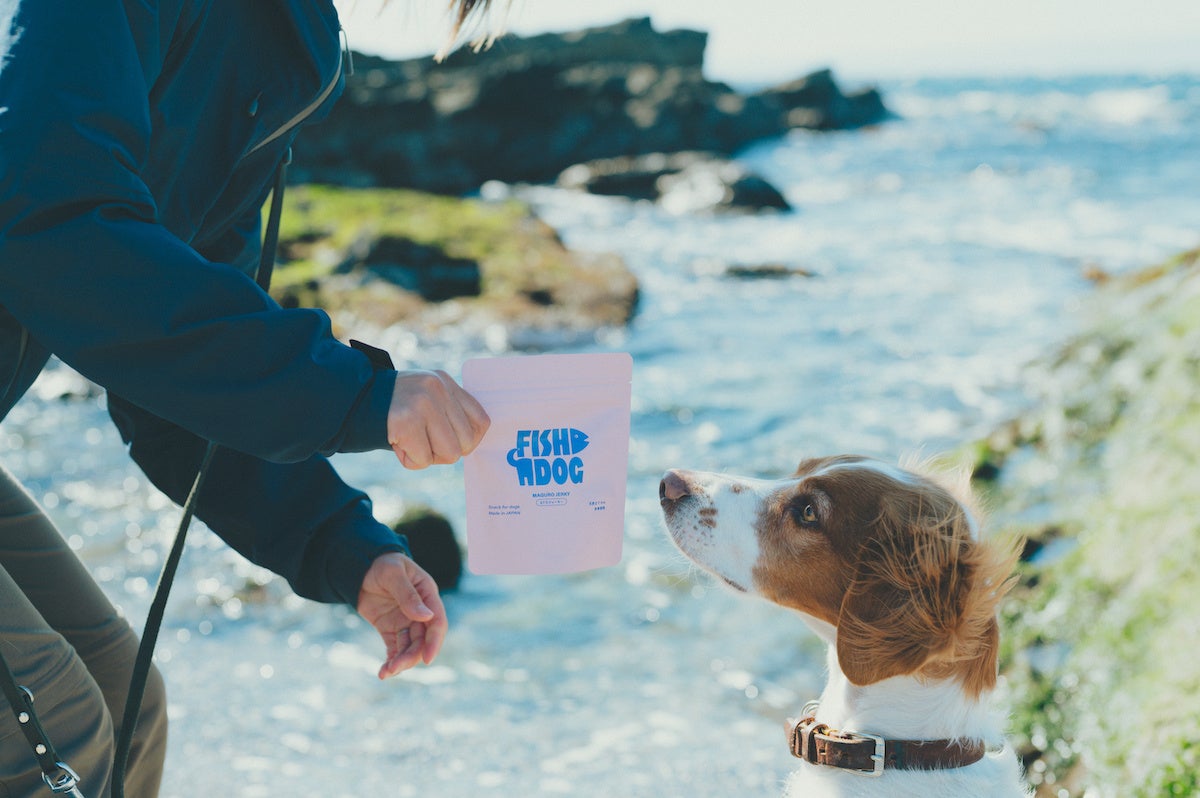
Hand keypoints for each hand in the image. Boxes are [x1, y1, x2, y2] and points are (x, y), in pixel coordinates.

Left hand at [357, 552, 448, 677]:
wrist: (361, 566)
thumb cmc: (382, 563)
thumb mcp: (393, 574)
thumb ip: (408, 595)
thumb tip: (426, 616)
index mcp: (428, 595)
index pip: (437, 622)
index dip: (434, 642)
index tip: (427, 659)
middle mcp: (420, 612)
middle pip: (423, 640)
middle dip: (411, 656)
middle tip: (394, 668)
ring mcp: (406, 621)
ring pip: (409, 648)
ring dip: (401, 662)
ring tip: (385, 673)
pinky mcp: (391, 629)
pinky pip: (394, 648)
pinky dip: (391, 661)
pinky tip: (383, 672)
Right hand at [387, 370, 489, 468]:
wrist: (349, 401)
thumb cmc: (391, 408)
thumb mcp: (424, 397)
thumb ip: (447, 412)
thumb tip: (470, 444)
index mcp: (444, 381)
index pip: (481, 420)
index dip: (470, 440)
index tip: (452, 442)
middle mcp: (437, 388)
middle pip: (467, 442)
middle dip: (446, 451)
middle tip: (424, 442)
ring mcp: (423, 403)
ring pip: (450, 453)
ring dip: (429, 456)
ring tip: (411, 442)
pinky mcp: (406, 421)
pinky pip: (424, 459)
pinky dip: (411, 459)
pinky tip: (398, 444)